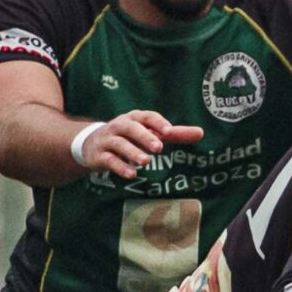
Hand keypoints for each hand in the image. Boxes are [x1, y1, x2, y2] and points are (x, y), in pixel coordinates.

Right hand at [77, 110, 203, 178]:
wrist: (90, 145)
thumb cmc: (128, 137)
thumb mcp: (149, 133)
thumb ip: (174, 134)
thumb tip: (201, 132)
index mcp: (134, 118)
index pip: (147, 117)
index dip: (157, 122)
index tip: (168, 131)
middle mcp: (120, 126)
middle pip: (131, 128)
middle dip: (144, 137)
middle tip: (159, 148)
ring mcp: (108, 140)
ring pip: (119, 144)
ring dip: (132, 152)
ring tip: (146, 162)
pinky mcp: (99, 155)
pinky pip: (109, 160)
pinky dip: (119, 166)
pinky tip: (131, 174)